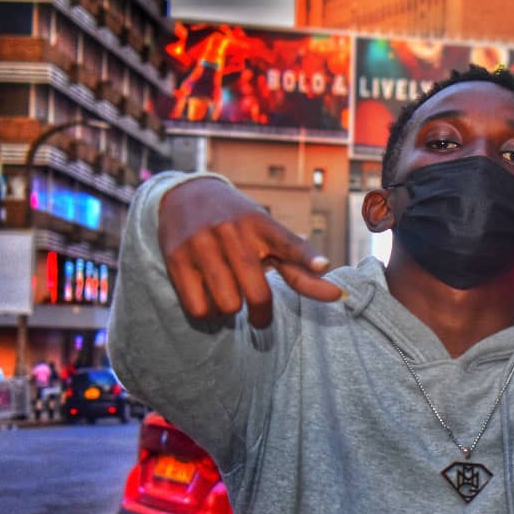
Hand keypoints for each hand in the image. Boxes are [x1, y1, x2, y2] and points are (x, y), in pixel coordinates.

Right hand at [158, 176, 342, 327]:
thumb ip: (300, 266)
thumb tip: (338, 296)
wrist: (185, 195)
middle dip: (262, 316)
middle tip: (260, 318)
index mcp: (263, 225)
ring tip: (230, 302)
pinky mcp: (176, 258)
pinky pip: (198, 308)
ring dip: (231, 314)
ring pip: (227, 305)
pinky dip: (208, 315)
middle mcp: (233, 231)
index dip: (307, 257)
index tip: (324, 265)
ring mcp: (203, 244)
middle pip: (257, 294)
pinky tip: (210, 302)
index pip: (290, 243)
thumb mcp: (269, 235)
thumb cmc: (239, 224)